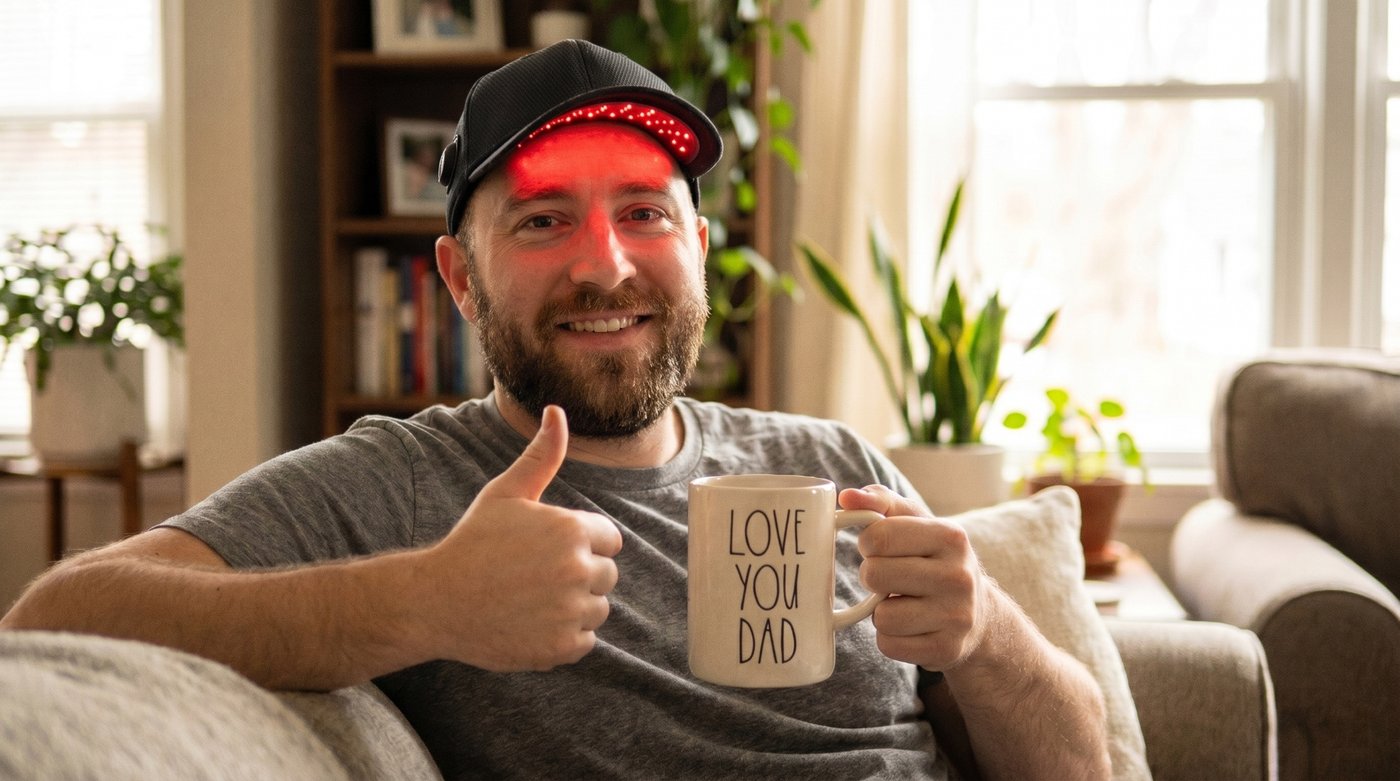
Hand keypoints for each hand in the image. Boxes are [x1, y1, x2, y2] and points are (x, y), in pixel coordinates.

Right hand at [420, 405, 622, 671]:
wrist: (435, 601)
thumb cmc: (473, 542)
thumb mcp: (506, 493)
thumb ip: (542, 455)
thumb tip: (557, 411)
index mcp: (573, 530)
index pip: (609, 540)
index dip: (580, 543)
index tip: (545, 550)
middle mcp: (578, 570)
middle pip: (606, 575)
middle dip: (578, 575)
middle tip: (534, 577)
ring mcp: (570, 612)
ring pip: (597, 609)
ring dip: (573, 607)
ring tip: (531, 599)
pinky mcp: (561, 648)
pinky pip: (584, 642)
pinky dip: (562, 637)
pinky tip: (530, 623)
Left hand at [840, 485, 986, 670]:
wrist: (978, 615)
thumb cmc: (934, 560)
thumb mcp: (916, 523)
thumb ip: (879, 503)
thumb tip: (846, 497)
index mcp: (951, 536)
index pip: (879, 535)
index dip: (868, 543)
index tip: (880, 548)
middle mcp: (959, 576)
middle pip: (874, 575)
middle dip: (873, 576)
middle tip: (892, 578)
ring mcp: (956, 616)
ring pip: (880, 616)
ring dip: (881, 611)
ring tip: (903, 603)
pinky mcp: (946, 650)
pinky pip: (888, 645)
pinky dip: (890, 638)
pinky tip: (911, 627)